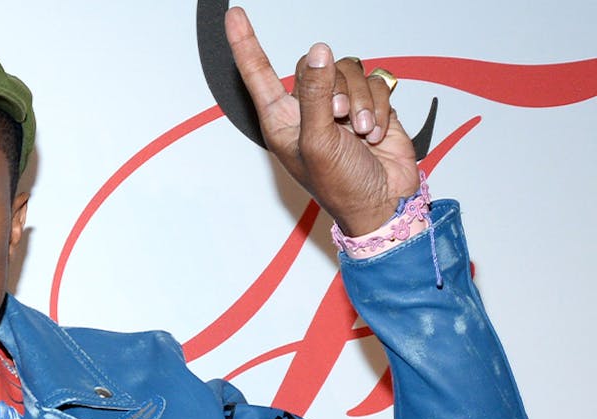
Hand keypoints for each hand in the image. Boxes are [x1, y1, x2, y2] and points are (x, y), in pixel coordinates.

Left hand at [225, 6, 420, 232]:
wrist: (383, 201)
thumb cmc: (340, 184)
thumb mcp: (318, 141)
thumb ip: (315, 94)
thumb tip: (317, 53)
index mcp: (280, 117)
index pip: (258, 72)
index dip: (246, 43)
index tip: (234, 15)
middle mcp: (307, 106)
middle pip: (316, 64)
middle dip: (334, 89)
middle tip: (339, 120)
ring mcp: (339, 103)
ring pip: (348, 69)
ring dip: (360, 101)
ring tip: (360, 133)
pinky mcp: (369, 103)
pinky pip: (375, 82)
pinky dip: (378, 106)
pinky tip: (375, 133)